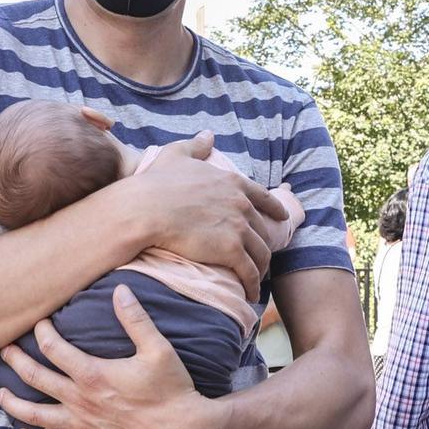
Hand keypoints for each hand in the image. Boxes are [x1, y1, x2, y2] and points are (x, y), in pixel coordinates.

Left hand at [0, 285, 220, 428]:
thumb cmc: (172, 388)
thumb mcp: (158, 348)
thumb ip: (135, 318)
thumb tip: (119, 289)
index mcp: (92, 374)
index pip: (53, 348)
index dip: (42, 331)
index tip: (40, 322)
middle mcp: (80, 401)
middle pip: (34, 378)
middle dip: (16, 360)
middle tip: (5, 348)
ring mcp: (82, 426)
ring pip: (34, 416)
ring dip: (13, 403)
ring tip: (0, 391)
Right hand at [124, 133, 292, 300]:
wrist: (146, 209)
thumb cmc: (156, 183)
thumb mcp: (177, 155)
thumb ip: (196, 146)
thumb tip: (209, 134)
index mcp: (232, 182)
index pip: (263, 197)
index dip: (274, 209)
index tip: (281, 218)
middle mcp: (241, 204)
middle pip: (262, 229)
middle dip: (264, 243)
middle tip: (261, 256)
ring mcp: (238, 227)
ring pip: (261, 253)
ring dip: (261, 268)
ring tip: (257, 279)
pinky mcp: (231, 250)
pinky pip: (249, 272)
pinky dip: (253, 285)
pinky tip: (250, 294)